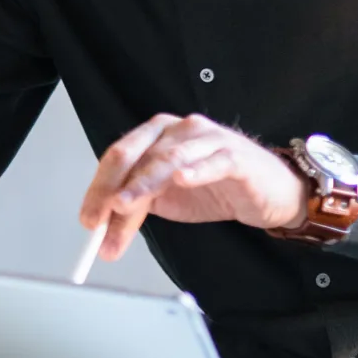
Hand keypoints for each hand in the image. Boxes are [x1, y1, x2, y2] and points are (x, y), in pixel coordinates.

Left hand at [80, 114, 308, 259]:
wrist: (268, 193)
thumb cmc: (218, 189)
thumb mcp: (168, 201)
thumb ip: (138, 206)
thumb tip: (103, 228)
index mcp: (158, 134)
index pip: (120, 156)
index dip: (99, 187)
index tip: (89, 218)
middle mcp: (180, 129)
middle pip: (138, 154)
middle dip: (114, 188)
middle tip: (101, 218)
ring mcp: (209, 139)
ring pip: (168, 158)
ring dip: (143, 185)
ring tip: (125, 205)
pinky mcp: (236, 156)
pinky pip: (213, 161)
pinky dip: (195, 170)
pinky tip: (181, 180)